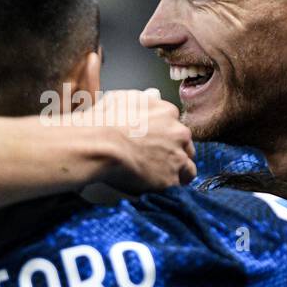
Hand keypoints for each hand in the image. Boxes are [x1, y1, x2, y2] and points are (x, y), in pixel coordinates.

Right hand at [80, 89, 195, 192]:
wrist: (99, 145)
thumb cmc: (104, 122)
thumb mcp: (121, 98)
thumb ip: (139, 101)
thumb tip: (144, 100)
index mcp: (167, 112)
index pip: (175, 126)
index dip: (165, 137)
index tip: (155, 143)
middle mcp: (178, 133)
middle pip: (185, 146)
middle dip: (174, 153)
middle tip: (156, 161)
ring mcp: (177, 157)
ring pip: (188, 168)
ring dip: (176, 172)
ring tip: (158, 178)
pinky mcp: (171, 179)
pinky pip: (177, 187)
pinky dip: (167, 188)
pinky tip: (154, 188)